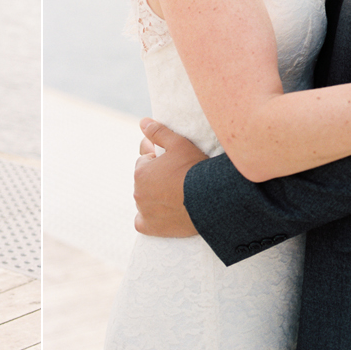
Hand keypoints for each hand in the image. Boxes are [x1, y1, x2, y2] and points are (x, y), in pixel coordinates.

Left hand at [133, 118, 207, 237]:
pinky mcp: (151, 228)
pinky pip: (142, 223)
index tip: (174, 164)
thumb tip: (142, 122)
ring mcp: (144, 211)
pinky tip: (161, 215)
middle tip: (177, 179)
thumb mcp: (178, 144)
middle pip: (145, 181)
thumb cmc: (195, 169)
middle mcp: (137, 192)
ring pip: (144, 200)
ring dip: (154, 197)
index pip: (145, 162)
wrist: (212, 199)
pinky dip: (149, 219)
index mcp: (140, 171)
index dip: (159, 161)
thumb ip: (158, 132)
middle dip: (156, 178)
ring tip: (175, 195)